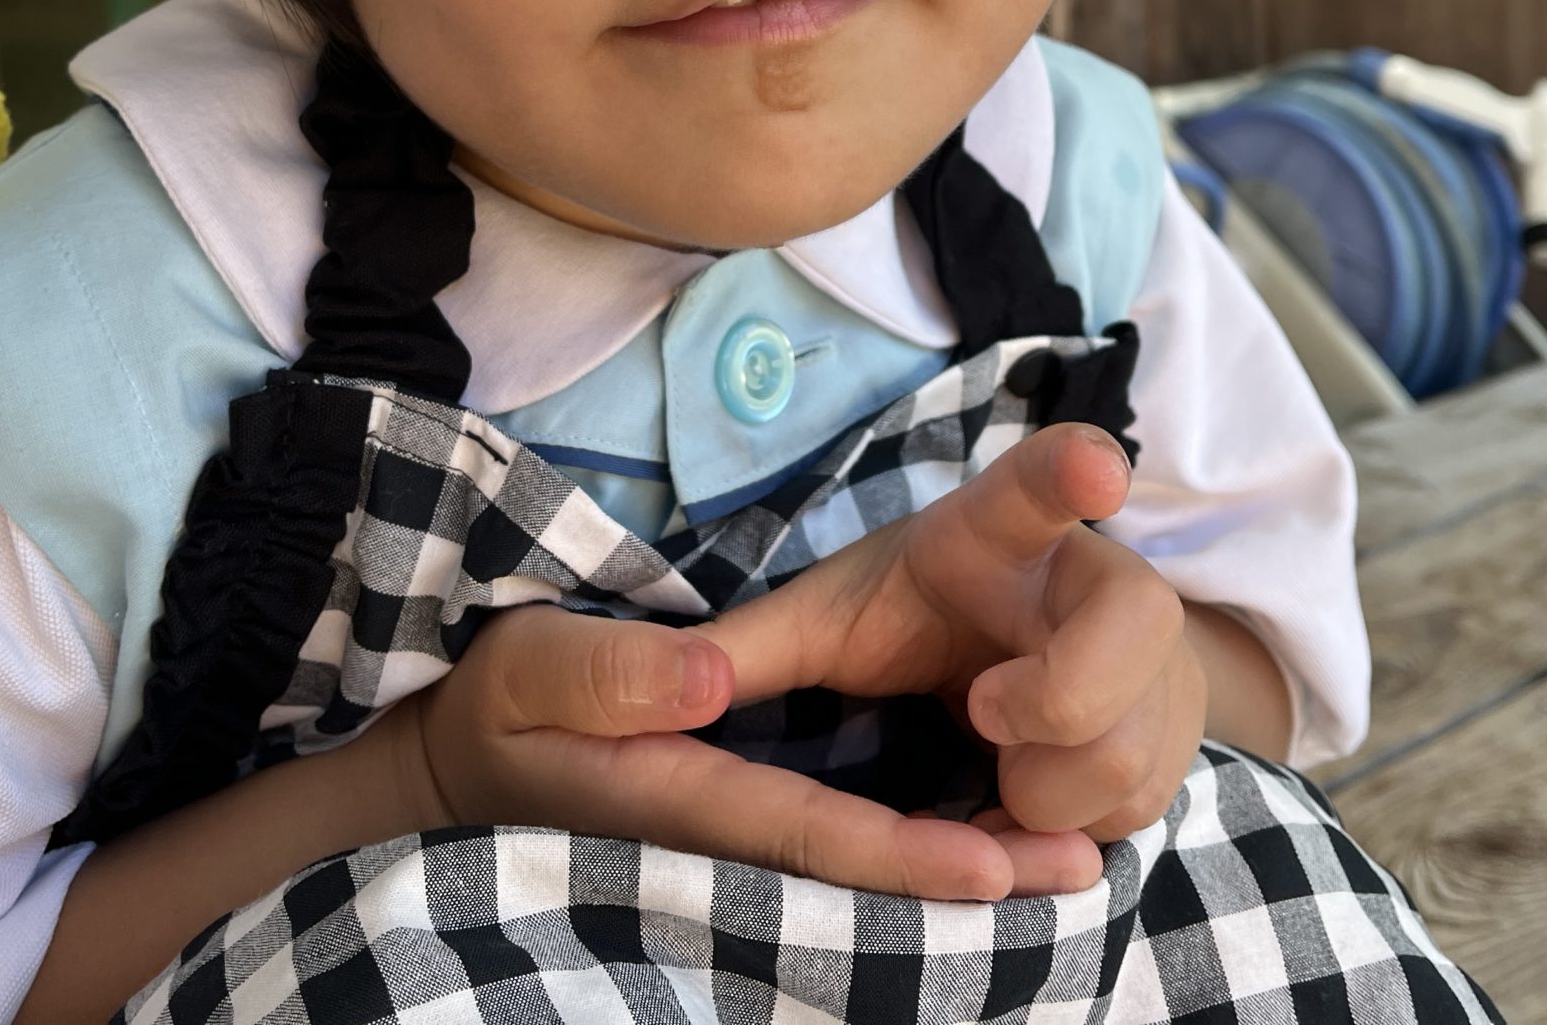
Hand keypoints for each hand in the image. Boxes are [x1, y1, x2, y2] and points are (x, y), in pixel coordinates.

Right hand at [379, 599, 1085, 898]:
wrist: (464, 767)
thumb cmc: (499, 709)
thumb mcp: (530, 671)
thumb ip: (610, 676)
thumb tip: (706, 681)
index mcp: (673, 801)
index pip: (803, 836)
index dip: (900, 858)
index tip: (996, 867)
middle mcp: (715, 847)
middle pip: (856, 871)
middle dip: (965, 876)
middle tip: (1082, 869)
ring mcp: (730, 857)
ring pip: (861, 873)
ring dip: (962, 867)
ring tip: (1077, 860)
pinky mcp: (741, 841)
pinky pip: (844, 856)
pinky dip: (920, 851)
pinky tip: (998, 839)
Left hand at [697, 423, 1206, 847]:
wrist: (1024, 666)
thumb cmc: (917, 621)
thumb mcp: (828, 623)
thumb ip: (746, 650)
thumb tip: (647, 684)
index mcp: (998, 534)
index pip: (1037, 487)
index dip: (1069, 470)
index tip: (1096, 461)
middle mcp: (1094, 582)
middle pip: (1132, 625)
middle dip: (1057, 697)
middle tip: (983, 712)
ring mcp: (1149, 662)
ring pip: (1123, 745)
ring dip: (1041, 786)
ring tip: (990, 765)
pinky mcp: (1171, 740)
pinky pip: (1131, 809)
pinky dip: (1062, 829)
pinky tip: (1017, 801)